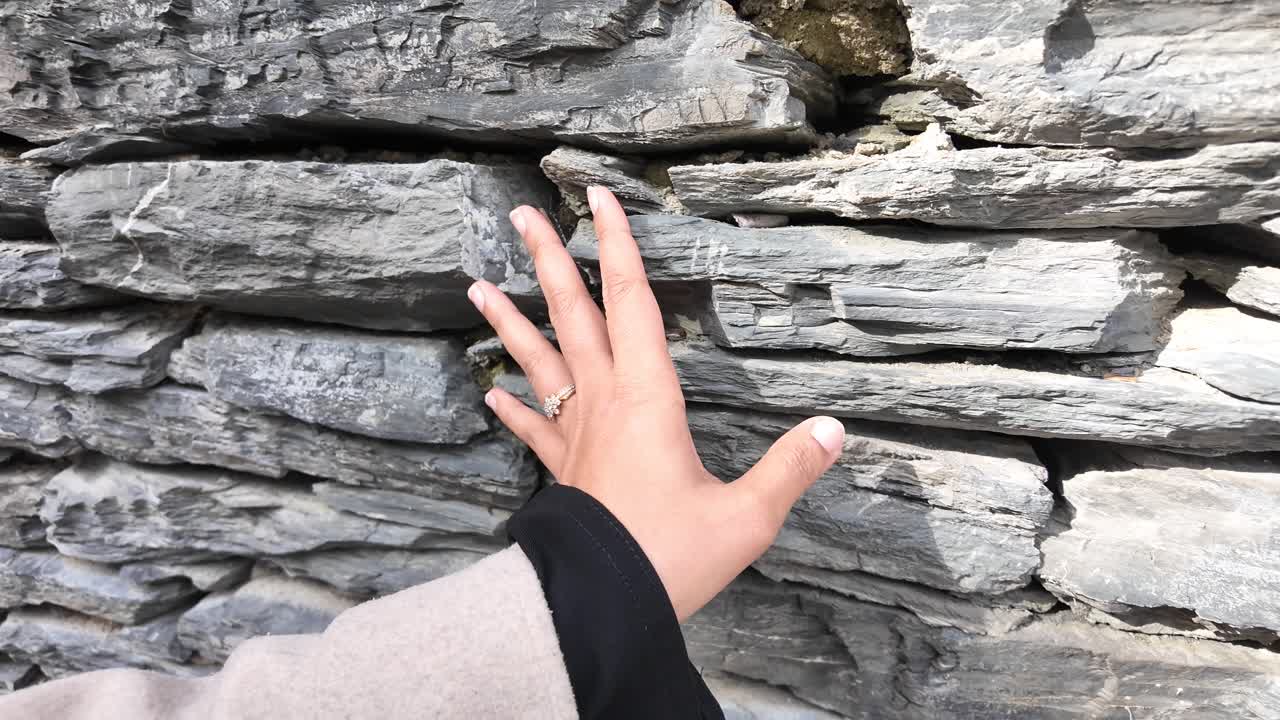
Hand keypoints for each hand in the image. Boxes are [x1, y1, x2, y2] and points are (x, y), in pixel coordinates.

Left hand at [466, 186, 844, 620]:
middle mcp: (604, 404)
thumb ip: (790, 468)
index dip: (621, 247)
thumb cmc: (670, 558)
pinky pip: (534, 429)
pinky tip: (490, 394)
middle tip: (524, 214)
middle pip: (573, 315)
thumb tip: (834, 430)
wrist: (600, 606)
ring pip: (538, 363)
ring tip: (476, 286)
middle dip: (551, 260)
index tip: (600, 199)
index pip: (633, 303)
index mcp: (648, 398)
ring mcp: (576, 436)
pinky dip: (513, 409)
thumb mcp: (747, 516)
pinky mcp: (563, 472)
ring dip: (509, 322)